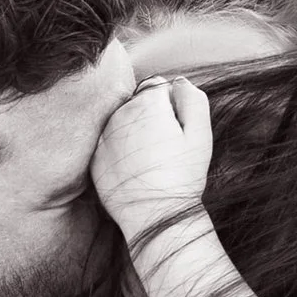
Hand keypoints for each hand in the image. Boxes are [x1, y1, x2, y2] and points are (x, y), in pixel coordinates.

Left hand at [92, 76, 211, 232]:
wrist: (155, 215)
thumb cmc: (183, 175)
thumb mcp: (201, 134)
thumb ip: (192, 98)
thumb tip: (177, 82)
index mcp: (147, 103)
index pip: (158, 86)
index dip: (171, 105)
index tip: (176, 129)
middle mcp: (119, 114)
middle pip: (137, 103)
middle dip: (151, 117)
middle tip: (164, 147)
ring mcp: (103, 136)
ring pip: (121, 122)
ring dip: (133, 132)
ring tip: (150, 159)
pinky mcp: (95, 157)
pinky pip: (108, 144)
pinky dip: (119, 150)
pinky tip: (134, 169)